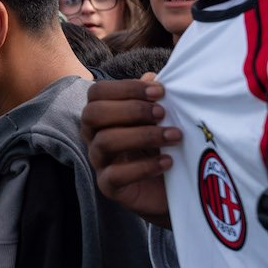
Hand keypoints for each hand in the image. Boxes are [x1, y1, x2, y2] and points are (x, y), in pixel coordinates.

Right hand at [81, 76, 179, 222]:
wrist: (170, 189)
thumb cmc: (160, 148)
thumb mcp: (159, 120)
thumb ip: (153, 99)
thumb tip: (151, 77)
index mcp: (102, 116)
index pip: (97, 93)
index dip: (126, 88)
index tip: (159, 92)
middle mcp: (94, 136)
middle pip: (93, 114)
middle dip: (131, 110)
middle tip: (162, 114)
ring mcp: (99, 162)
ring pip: (105, 142)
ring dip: (143, 135)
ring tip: (174, 136)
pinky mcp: (108, 187)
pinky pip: (115, 175)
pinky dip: (144, 166)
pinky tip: (168, 162)